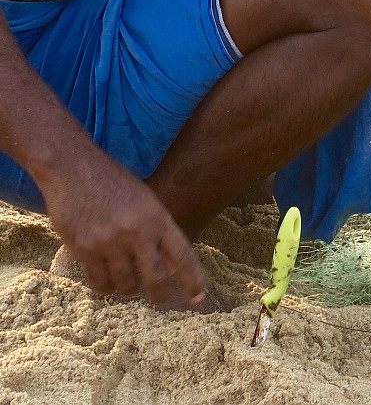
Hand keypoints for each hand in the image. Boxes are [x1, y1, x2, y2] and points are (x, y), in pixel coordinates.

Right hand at [41, 157, 204, 306]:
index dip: (192, 280)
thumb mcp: (147, 201)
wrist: (73, 168)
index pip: (183, 256)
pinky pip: (99, 282)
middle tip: (161, 301)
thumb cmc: (114, 183)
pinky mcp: (83, 249)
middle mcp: (136, 232)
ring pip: (126, 285)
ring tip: (128, 284)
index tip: (197, 297)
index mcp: (157, 217)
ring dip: (129, 290)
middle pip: (156, 278)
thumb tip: (172, 267)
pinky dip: (106, 287)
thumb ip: (160, 232)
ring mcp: (108, 242)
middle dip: (161, 296)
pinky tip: (108, 282)